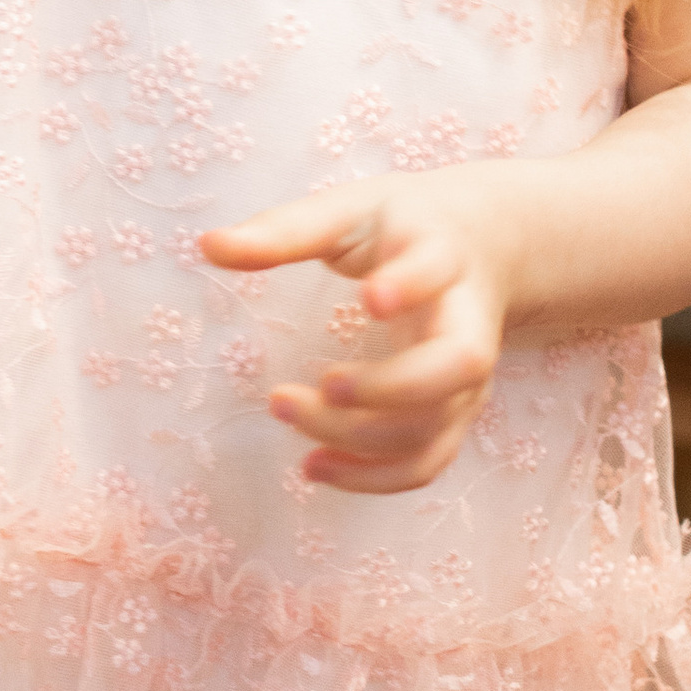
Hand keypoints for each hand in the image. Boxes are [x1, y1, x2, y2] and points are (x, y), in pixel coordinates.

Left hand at [200, 174, 515, 496]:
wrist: (482, 247)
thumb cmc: (400, 225)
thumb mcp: (347, 211)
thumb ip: (283, 231)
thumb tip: (208, 247)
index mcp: (441, 255)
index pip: (437, 270)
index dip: (411, 285)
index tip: (370, 298)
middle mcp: (467, 321)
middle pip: (457, 365)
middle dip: (389, 386)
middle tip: (322, 383)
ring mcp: (466, 376)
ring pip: (434, 423)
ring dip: (360, 436)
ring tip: (285, 410)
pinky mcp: (453, 413)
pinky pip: (427, 461)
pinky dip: (373, 478)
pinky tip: (314, 467)